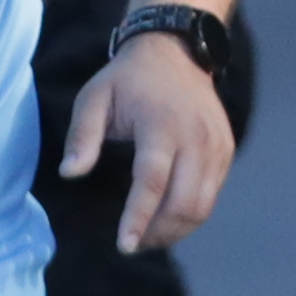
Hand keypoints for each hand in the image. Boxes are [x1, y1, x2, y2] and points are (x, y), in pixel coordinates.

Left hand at [62, 29, 239, 251]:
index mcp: (162, 124)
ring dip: (175, 230)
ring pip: (202, 206)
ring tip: (147, 235)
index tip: (124, 245)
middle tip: (132, 243)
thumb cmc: (128, 80)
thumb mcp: (94, 97)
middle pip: (184, 203)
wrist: (176, 50)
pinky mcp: (226, 151)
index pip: (153, 181)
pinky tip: (166, 217)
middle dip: (158, 232)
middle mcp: (196, 136)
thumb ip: (81, 136)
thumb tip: (69, 173)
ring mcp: (216, 145)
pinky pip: (211, 195)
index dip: (139, 217)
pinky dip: (190, 214)